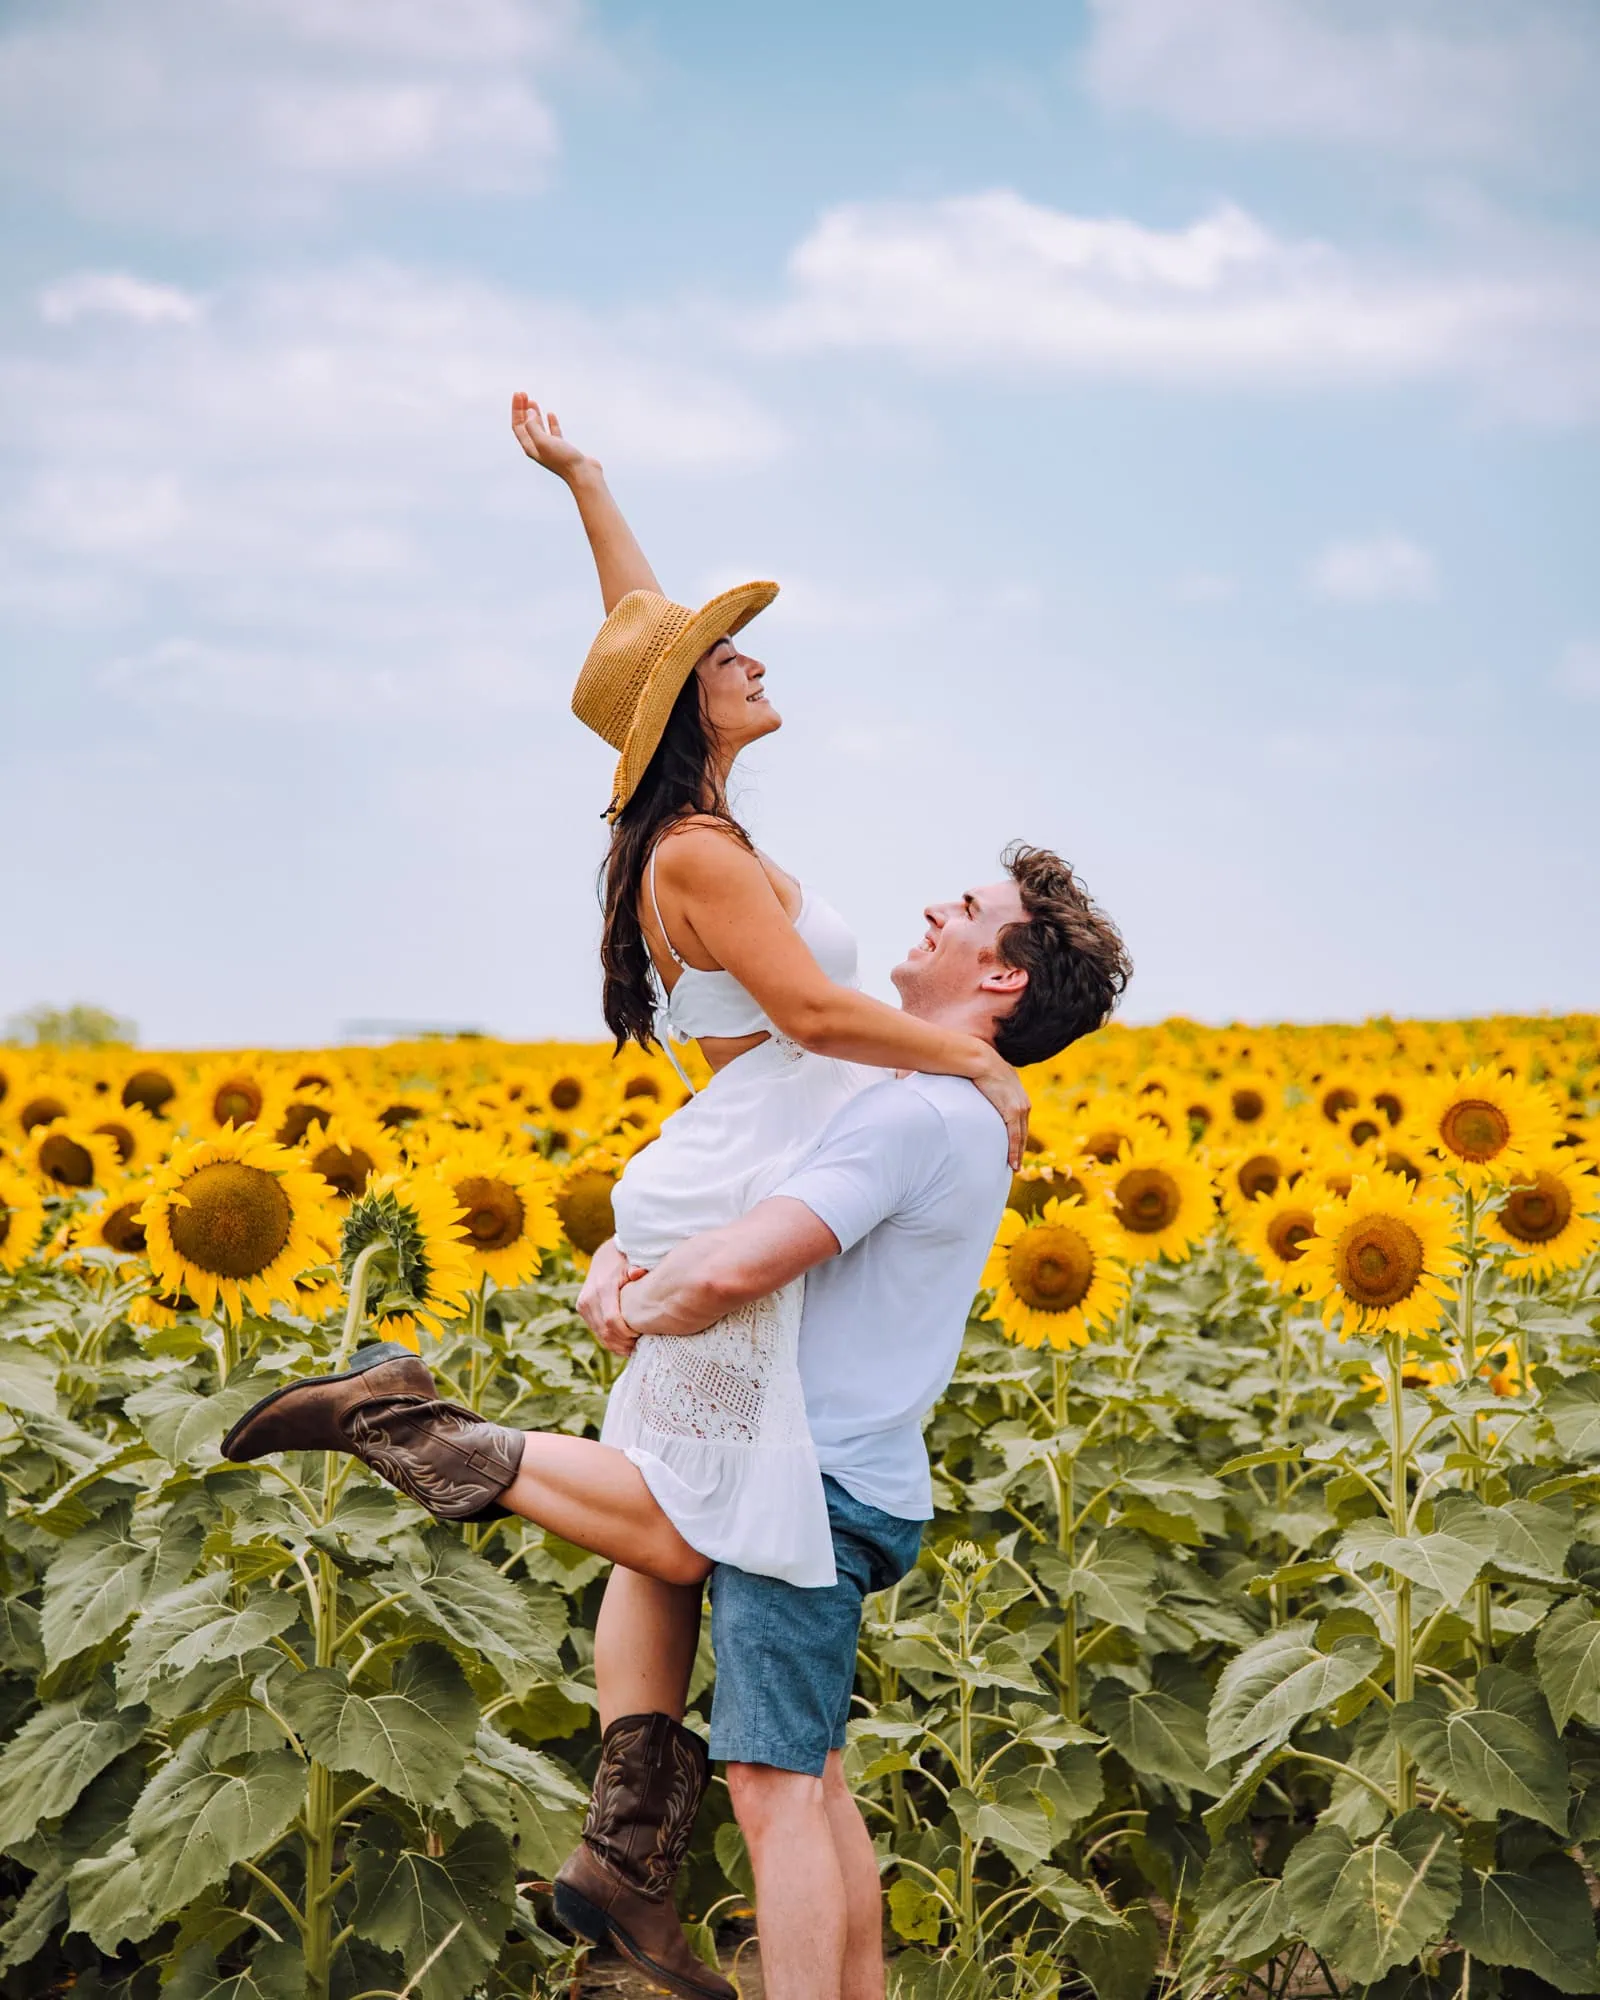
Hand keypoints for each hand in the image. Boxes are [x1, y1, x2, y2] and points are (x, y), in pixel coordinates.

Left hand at [511, 392, 594, 481]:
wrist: (583, 474)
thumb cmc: (563, 460)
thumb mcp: (543, 442)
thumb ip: (533, 426)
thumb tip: (529, 412)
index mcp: (531, 447)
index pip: (518, 425)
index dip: (516, 409)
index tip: (519, 394)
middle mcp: (538, 448)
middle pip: (525, 425)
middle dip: (522, 409)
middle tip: (523, 394)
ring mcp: (550, 448)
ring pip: (538, 428)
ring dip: (534, 414)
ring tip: (532, 402)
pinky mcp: (563, 447)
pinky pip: (553, 432)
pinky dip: (550, 422)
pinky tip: (550, 415)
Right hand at [576, 1238, 645, 1358]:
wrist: (605, 1255)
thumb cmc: (624, 1261)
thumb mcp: (632, 1262)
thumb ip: (636, 1269)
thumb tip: (638, 1273)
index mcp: (602, 1288)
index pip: (612, 1320)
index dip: (626, 1333)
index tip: (641, 1334)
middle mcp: (589, 1298)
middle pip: (605, 1331)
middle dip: (623, 1342)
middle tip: (639, 1345)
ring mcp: (583, 1305)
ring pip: (599, 1334)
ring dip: (616, 1345)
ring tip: (633, 1347)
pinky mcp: (582, 1309)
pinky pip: (596, 1331)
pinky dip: (609, 1341)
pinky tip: (623, 1344)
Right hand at [972, 1049, 1029, 1169]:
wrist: (980, 1059)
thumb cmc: (978, 1066)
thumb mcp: (988, 1078)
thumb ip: (987, 1088)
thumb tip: (975, 1091)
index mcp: (1018, 1095)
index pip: (1021, 1120)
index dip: (1019, 1135)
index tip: (1016, 1147)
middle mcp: (1024, 1102)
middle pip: (1024, 1131)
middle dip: (1021, 1148)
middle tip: (1016, 1164)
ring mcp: (1020, 1107)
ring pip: (1021, 1137)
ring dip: (1018, 1154)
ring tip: (1014, 1168)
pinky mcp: (1012, 1111)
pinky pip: (1014, 1137)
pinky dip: (1014, 1152)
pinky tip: (1012, 1163)